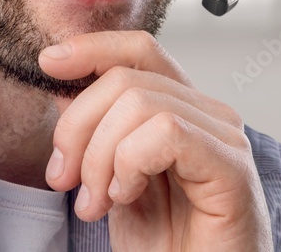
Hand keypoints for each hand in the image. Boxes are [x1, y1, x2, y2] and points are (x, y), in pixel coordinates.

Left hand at [38, 31, 271, 251]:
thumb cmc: (170, 248)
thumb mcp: (115, 182)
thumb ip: (99, 136)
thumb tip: (63, 89)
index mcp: (183, 111)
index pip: (140, 51)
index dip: (92, 48)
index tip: (49, 63)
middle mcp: (209, 115)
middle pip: (126, 78)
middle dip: (77, 126)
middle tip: (63, 178)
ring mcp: (224, 137)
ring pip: (140, 102)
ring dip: (98, 156)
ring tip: (96, 204)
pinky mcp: (231, 167)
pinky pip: (167, 131)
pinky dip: (130, 162)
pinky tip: (126, 197)